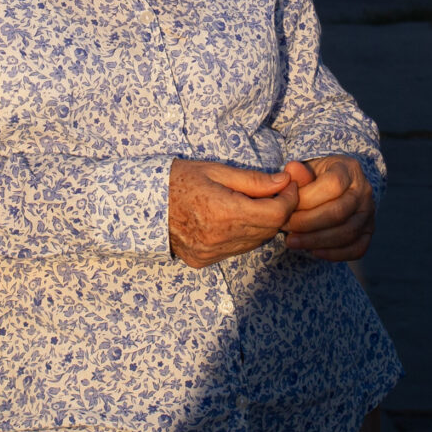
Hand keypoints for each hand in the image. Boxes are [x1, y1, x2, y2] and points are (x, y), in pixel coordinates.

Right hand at [168, 159, 299, 268]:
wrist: (142, 203)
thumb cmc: (178, 179)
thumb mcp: (215, 171)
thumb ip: (253, 180)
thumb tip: (285, 182)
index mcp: (223, 212)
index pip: (276, 214)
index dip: (289, 199)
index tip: (288, 184)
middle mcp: (219, 238)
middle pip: (270, 229)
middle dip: (278, 210)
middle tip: (273, 191)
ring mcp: (211, 253)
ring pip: (256, 242)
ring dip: (262, 224)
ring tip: (251, 203)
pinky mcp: (204, 260)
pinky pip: (238, 250)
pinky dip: (244, 235)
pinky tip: (232, 218)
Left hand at [280, 155, 373, 260]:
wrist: (333, 188)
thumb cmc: (315, 178)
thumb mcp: (306, 169)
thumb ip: (299, 173)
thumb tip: (291, 170)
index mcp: (349, 169)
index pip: (333, 184)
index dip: (307, 198)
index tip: (286, 206)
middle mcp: (364, 190)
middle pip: (339, 212)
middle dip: (307, 223)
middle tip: (285, 227)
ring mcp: (368, 212)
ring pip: (347, 233)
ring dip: (316, 241)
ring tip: (292, 241)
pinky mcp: (369, 231)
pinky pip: (357, 248)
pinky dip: (335, 254)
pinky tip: (313, 252)